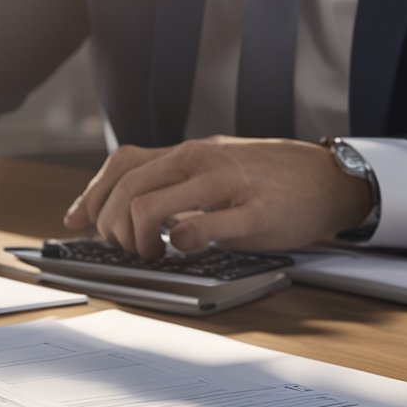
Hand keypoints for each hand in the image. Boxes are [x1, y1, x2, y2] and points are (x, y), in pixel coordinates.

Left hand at [62, 136, 373, 258]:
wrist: (328, 179)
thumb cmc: (264, 178)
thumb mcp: (211, 168)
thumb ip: (169, 182)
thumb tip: (112, 208)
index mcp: (187, 153)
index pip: (121, 165)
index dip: (92, 196)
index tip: (78, 222)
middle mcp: (200, 161)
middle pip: (126, 190)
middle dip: (112, 226)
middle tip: (126, 248)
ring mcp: (225, 185)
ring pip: (150, 207)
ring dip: (137, 239)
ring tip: (152, 254)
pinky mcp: (252, 213)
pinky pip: (200, 229)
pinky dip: (179, 246)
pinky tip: (184, 251)